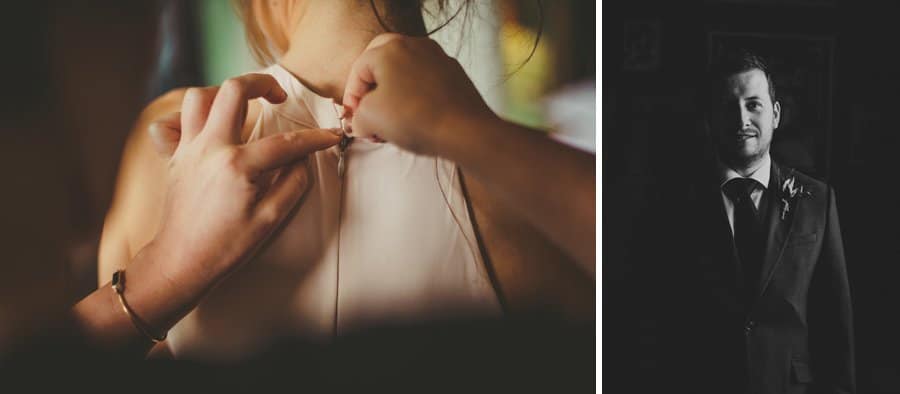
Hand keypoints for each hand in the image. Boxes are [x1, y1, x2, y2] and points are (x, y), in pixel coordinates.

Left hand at [151, 74, 339, 287]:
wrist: (183, 261)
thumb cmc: (225, 246)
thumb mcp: (270, 219)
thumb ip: (292, 183)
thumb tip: (301, 160)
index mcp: (238, 165)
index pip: (285, 142)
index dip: (313, 138)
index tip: (330, 136)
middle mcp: (210, 148)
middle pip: (234, 91)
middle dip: (262, 83)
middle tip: (278, 95)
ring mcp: (188, 150)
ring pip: (198, 97)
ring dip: (223, 93)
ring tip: (242, 105)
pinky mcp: (174, 158)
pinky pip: (168, 124)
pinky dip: (183, 118)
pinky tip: (202, 126)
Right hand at [342, 33, 497, 155]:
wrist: (466, 132)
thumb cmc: (416, 119)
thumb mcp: (370, 119)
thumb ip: (357, 116)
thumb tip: (360, 121)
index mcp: (390, 49)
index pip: (359, 69)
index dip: (351, 95)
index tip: (353, 116)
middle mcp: (415, 46)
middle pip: (382, 62)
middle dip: (372, 87)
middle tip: (369, 110)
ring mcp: (438, 58)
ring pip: (406, 71)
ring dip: (394, 93)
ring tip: (391, 121)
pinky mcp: (454, 75)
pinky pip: (426, 82)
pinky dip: (415, 96)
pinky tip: (414, 119)